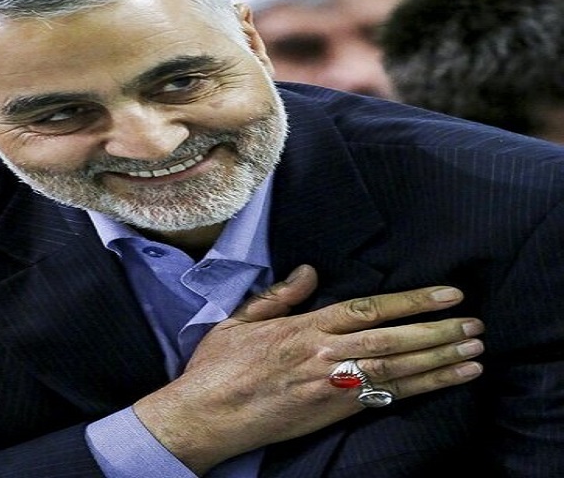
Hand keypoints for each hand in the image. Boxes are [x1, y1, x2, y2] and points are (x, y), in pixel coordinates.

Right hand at [133, 264, 483, 474]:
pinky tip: (443, 382)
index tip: (448, 294)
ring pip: (395, 369)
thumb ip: (278, 295)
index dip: (412, 301)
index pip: (369, 308)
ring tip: (474, 352)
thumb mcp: (240, 320)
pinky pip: (384, 398)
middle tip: (475, 325)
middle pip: (392, 339)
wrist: (209, 415)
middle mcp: (325, 354)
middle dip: (437, 331)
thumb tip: (308, 270)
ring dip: (438, 361)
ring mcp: (332, 386)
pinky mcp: (334, 412)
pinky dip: (419, 389)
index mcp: (304, 327)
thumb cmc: (220, 366)